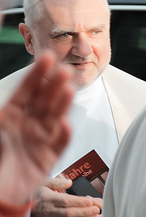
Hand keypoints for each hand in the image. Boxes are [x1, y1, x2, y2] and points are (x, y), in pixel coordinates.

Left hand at [0, 51, 72, 205]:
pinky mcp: (48, 158)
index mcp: (8, 117)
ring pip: (54, 117)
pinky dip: (62, 135)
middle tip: (63, 70)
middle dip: (53, 85)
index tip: (46, 58)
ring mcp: (39, 140)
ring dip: (62, 104)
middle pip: (43, 101)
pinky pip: (58, 144)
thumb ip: (0, 120)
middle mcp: (26, 125)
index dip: (36, 75)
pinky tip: (64, 125)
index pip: (25, 91)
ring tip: (68, 89)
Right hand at [31, 177, 100, 216]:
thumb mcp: (43, 183)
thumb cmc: (36, 194)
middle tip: (96, 209)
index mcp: (47, 199)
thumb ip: (56, 182)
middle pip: (68, 213)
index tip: (89, 201)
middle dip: (84, 212)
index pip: (64, 201)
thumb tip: (68, 182)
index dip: (78, 202)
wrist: (25, 208)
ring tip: (96, 216)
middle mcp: (49, 211)